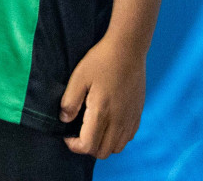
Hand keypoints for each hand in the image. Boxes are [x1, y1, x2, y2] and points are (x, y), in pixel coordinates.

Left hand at [60, 35, 146, 157]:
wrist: (128, 50)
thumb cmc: (100, 61)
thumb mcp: (78, 77)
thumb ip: (70, 101)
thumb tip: (64, 119)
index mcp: (102, 112)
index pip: (88, 146)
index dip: (74, 145)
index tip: (67, 134)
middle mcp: (119, 121)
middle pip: (103, 152)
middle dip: (87, 147)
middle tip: (78, 132)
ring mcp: (131, 119)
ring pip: (117, 147)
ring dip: (103, 144)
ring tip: (92, 128)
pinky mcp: (138, 114)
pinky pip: (128, 137)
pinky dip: (116, 138)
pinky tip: (108, 123)